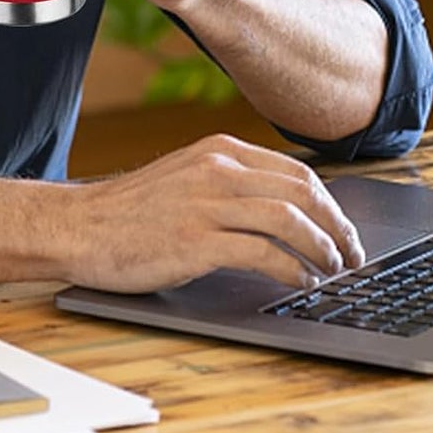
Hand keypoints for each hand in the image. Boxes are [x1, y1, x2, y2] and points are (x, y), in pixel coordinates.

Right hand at [66, 135, 364, 292]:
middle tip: (352, 254)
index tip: (343, 229)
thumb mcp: (186, 176)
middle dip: (337, 226)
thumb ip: (230, 183)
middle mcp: (218, 169)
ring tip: (333, 270)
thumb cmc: (131, 210)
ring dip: (322, 248)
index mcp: (219, 150)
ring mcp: (206, 203)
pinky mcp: (195, 240)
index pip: (296, 171)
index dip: (330, 204)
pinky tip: (298, 281)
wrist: (81, 226)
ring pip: (289, 219)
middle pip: (302, 191)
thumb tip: (284, 209)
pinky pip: (262, 253)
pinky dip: (290, 269)